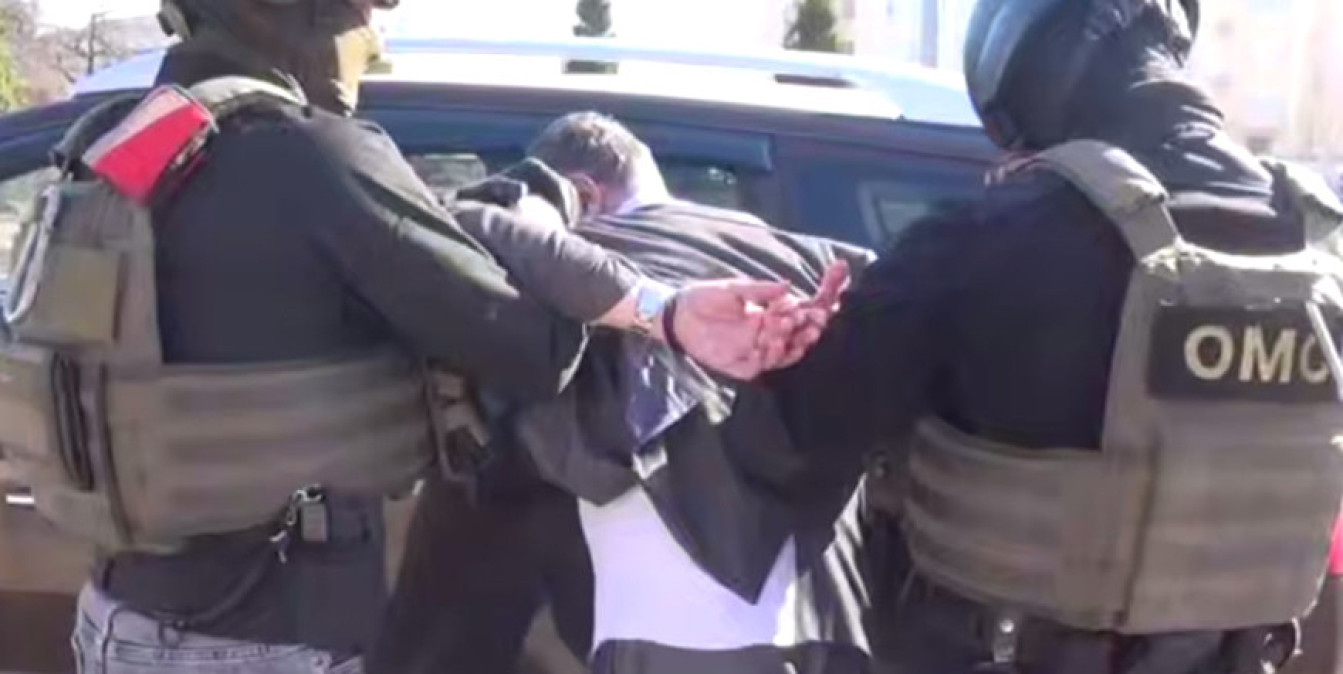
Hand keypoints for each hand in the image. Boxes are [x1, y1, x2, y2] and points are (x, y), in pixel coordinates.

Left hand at [669, 261, 851, 379]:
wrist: (677, 317)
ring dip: (798, 337)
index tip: (839, 271)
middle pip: (805, 330)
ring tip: (798, 323)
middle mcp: (772, 331)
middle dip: (815, 321)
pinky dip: (775, 350)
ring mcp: (761, 349)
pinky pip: (768, 362)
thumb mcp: (734, 288)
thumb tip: (789, 287)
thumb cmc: (704, 299)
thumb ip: (761, 290)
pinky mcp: (747, 365)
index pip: (807, 305)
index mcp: (773, 311)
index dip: (826, 291)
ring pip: (791, 348)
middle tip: (818, 313)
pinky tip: (775, 338)